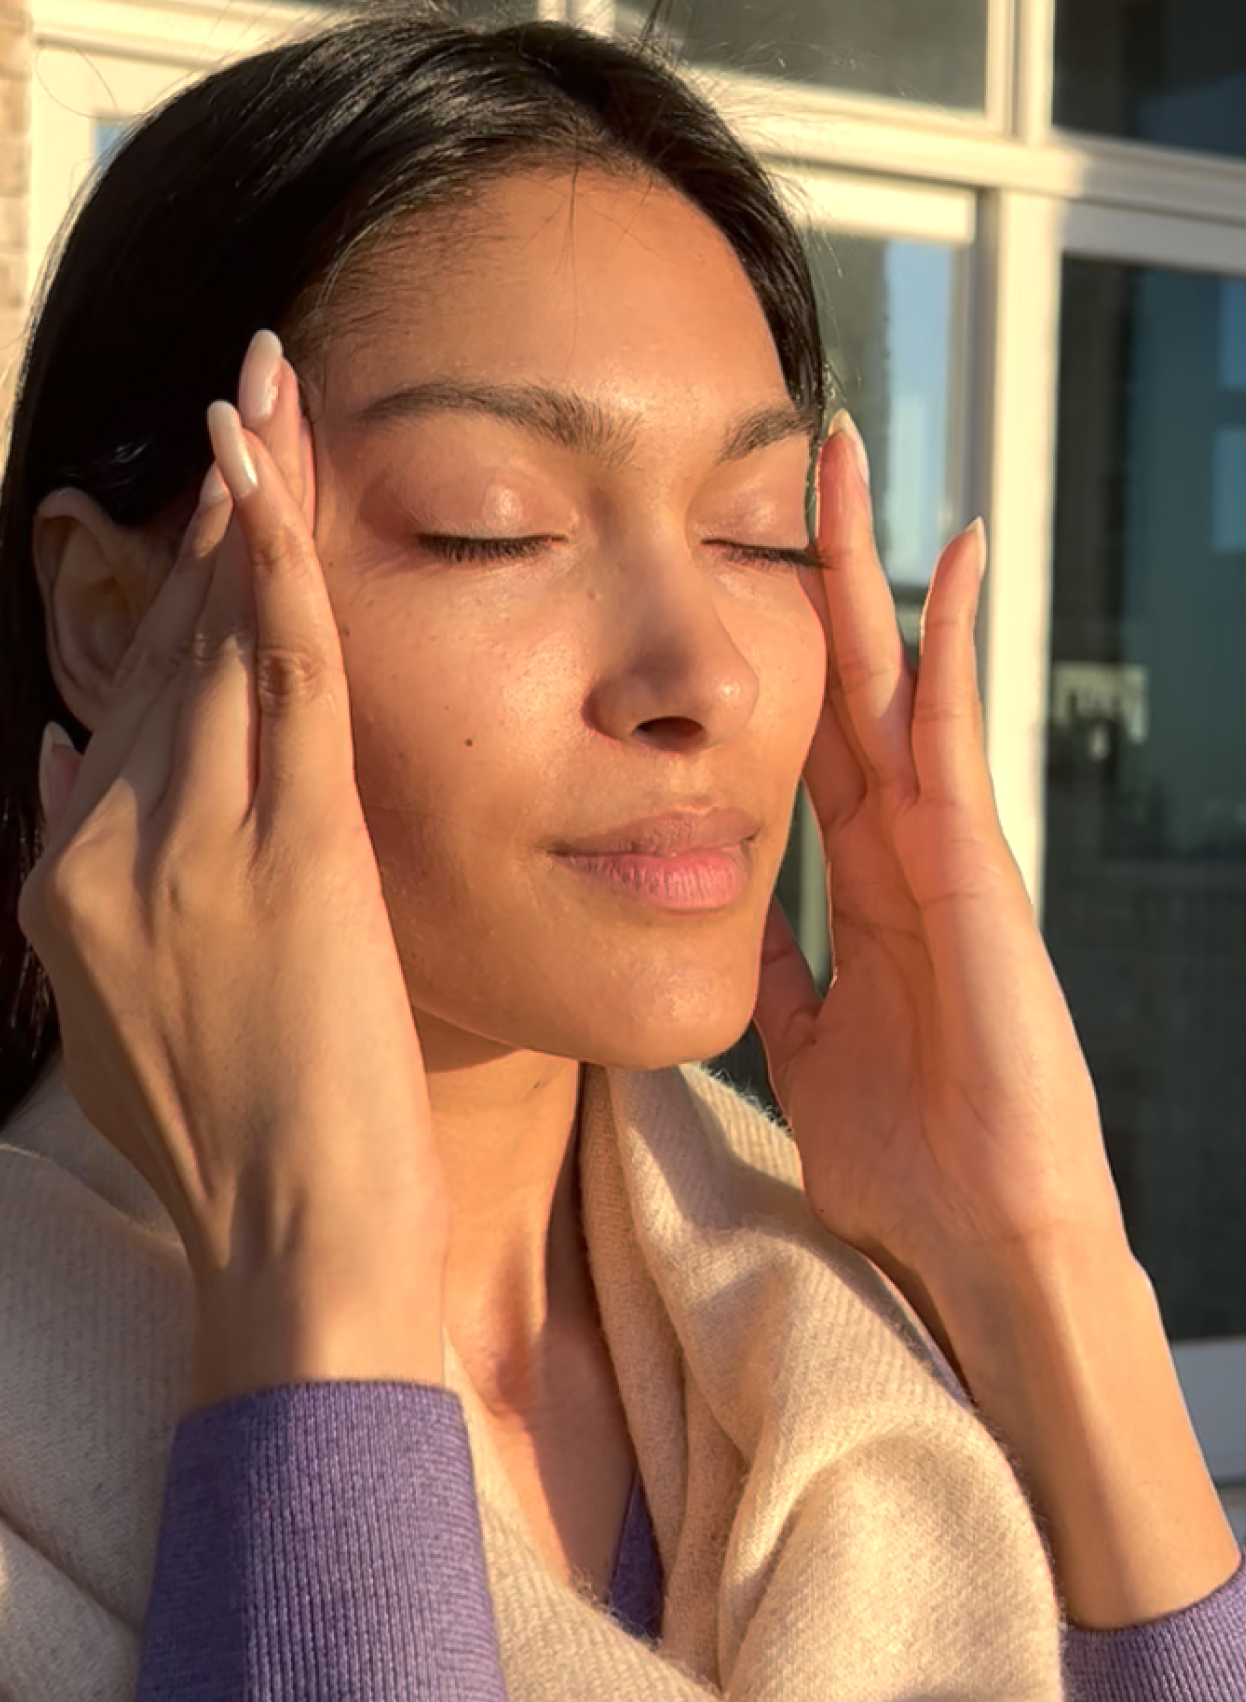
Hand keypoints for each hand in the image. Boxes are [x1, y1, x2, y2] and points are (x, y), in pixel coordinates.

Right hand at [19, 333, 447, 1405]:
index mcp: (69, 883)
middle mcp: (111, 848)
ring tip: (268, 390)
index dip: (171, 591)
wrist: (294, 1246)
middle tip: (247, 394)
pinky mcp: (292, 858)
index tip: (208, 501)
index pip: (123, 702)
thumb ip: (82, 877)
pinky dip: (283, 568)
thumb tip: (62, 751)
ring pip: (221, 643)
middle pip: (166, 650)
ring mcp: (193, 849)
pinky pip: (286, 680)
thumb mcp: (116, 1010)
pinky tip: (279, 473)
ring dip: (247, 504)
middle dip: (209, 516)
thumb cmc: (230, 1149)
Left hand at [754, 418, 1124, 1309]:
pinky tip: (943, 556)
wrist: (976, 1235)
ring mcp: (944, 848)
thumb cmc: (906, 1156)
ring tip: (841, 465)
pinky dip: (952, 642)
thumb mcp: (803, 1043)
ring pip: (897, 681)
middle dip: (813, 578)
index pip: (803, 745)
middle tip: (783, 467)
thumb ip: (774, 970)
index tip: (726, 582)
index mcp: (858, 888)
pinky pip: (956, 732)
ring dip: (866, 574)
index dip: (768, 661)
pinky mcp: (978, 865)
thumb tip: (722, 915)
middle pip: (844, 685)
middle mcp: (901, 849)